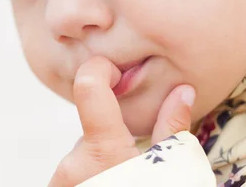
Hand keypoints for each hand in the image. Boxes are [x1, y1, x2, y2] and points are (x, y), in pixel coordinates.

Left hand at [48, 57, 195, 186]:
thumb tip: (183, 91)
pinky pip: (75, 176)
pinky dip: (92, 180)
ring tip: (128, 185)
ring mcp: (62, 183)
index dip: (99, 69)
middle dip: (113, 142)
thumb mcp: (174, 173)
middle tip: (138, 168)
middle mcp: (73, 164)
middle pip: (93, 133)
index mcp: (103, 151)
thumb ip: (172, 129)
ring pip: (84, 158)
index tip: (111, 69)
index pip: (88, 86)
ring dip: (103, 166)